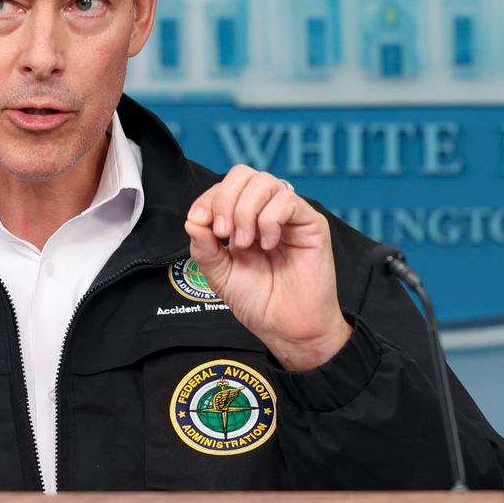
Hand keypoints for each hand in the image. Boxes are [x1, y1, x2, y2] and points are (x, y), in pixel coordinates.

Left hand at [185, 166, 350, 370]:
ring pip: (265, 182)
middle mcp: (267, 212)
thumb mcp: (220, 275)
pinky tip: (268, 244)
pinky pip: (287, 200)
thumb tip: (192, 221)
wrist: (287, 328)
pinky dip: (270, 220)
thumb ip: (204, 248)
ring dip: (246, 211)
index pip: (225, 187)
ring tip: (246, 243)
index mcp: (244, 220)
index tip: (199, 222)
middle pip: (244, 174)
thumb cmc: (259, 302)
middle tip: (223, 234)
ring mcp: (289, 216)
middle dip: (225, 200)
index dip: (208, 198)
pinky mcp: (311, 224)